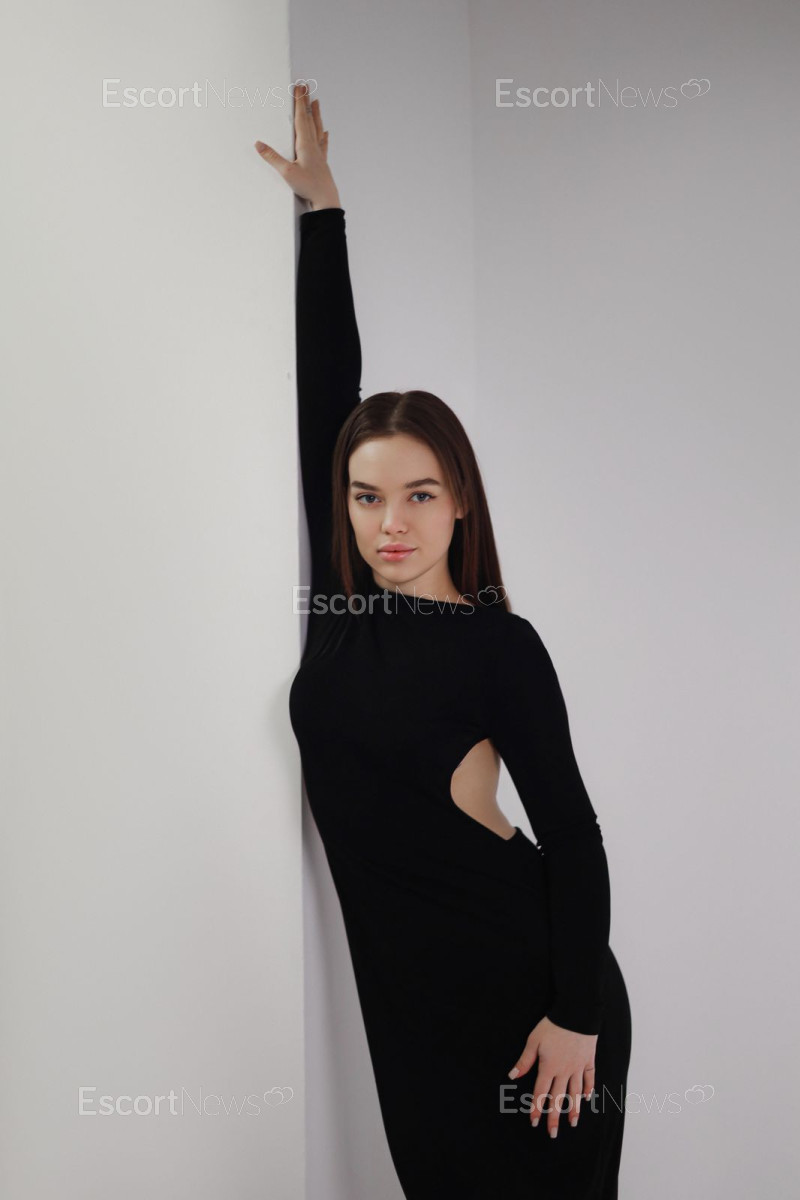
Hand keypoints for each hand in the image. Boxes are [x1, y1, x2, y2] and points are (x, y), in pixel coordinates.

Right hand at [254, 84, 340, 208]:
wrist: (326, 200)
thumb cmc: (309, 187)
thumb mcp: (286, 172)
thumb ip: (272, 157)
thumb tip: (259, 145)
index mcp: (305, 144)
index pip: (301, 118)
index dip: (299, 102)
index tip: (299, 88)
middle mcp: (313, 146)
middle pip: (309, 119)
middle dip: (306, 103)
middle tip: (306, 87)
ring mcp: (319, 153)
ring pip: (318, 128)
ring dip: (316, 115)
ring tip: (316, 102)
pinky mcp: (322, 162)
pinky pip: (323, 144)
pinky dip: (324, 136)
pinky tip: (326, 133)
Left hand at [507, 1016, 596, 1136]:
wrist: (576, 1013)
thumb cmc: (552, 1026)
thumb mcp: (533, 1041)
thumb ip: (525, 1061)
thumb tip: (512, 1076)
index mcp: (549, 1067)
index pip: (541, 1093)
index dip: (536, 1108)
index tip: (533, 1122)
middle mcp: (564, 1071)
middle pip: (558, 1098)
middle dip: (554, 1117)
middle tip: (552, 1134)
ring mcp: (578, 1067)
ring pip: (576, 1093)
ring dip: (574, 1109)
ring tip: (572, 1123)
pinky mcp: (589, 1060)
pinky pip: (589, 1078)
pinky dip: (588, 1089)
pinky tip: (587, 1098)